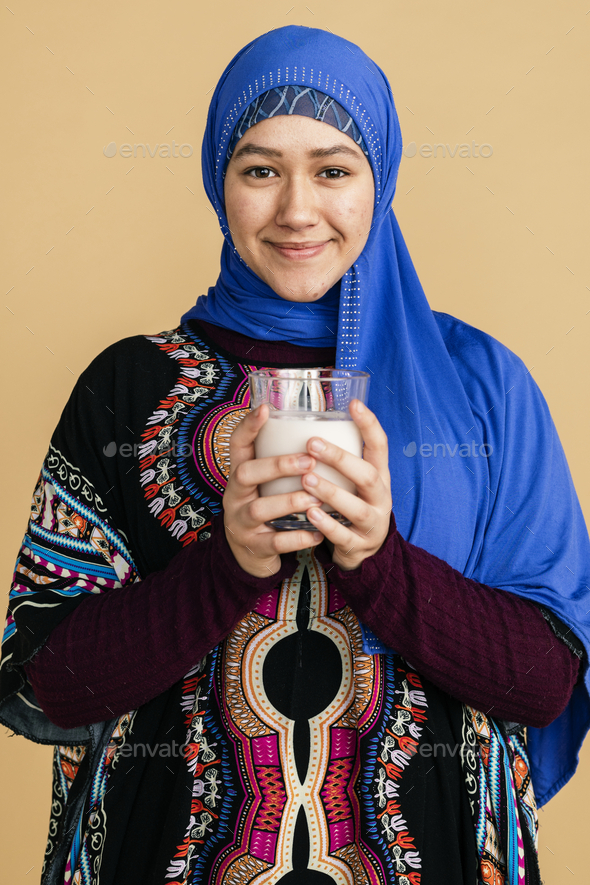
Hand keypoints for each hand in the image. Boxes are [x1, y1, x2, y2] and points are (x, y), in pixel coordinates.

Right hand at [223, 404, 324, 577]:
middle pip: (245, 474)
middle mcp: (235, 495)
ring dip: (290, 501)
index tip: (265, 408)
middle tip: (308, 462)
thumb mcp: (263, 484)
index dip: (248, 426)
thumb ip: (281, 463)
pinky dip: (297, 538)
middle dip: (277, 466)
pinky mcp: (254, 546)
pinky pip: (275, 543)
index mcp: (239, 475)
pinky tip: (317, 533)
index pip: (237, 444)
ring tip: (316, 499)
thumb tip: (315, 431)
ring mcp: (242, 522)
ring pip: (260, 509)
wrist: (247, 554)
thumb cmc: (265, 507)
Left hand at [301, 399, 391, 569]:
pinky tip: (310, 514)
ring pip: (357, 508)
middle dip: (341, 459)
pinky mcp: (358, 546)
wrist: (365, 553)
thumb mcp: (355, 482)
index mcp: (379, 477)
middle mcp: (380, 498)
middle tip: (312, 443)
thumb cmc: (353, 506)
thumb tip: (312, 422)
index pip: (380, 446)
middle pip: (368, 476)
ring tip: (306, 479)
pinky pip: (343, 536)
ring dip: (331, 492)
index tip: (354, 404)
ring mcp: (372, 524)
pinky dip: (327, 525)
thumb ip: (341, 459)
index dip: (369, 425)